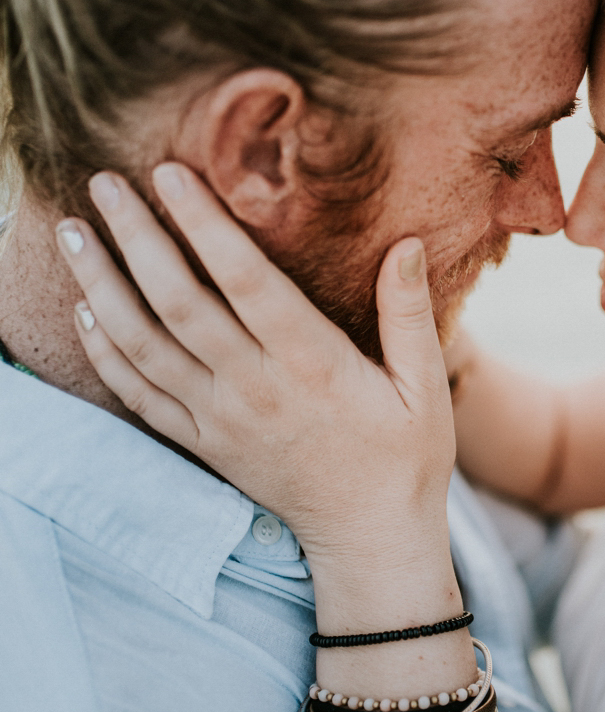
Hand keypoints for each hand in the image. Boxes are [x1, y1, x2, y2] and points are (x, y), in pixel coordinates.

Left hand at [56, 163, 455, 565]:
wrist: (370, 538)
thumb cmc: (406, 457)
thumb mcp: (426, 387)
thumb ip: (408, 314)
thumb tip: (404, 244)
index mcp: (311, 365)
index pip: (244, 280)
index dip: (203, 223)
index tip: (170, 173)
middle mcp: (254, 388)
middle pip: (177, 303)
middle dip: (134, 238)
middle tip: (103, 183)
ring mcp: (220, 419)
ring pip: (142, 344)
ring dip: (100, 285)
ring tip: (71, 233)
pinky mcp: (204, 443)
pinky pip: (139, 395)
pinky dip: (105, 352)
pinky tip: (84, 312)